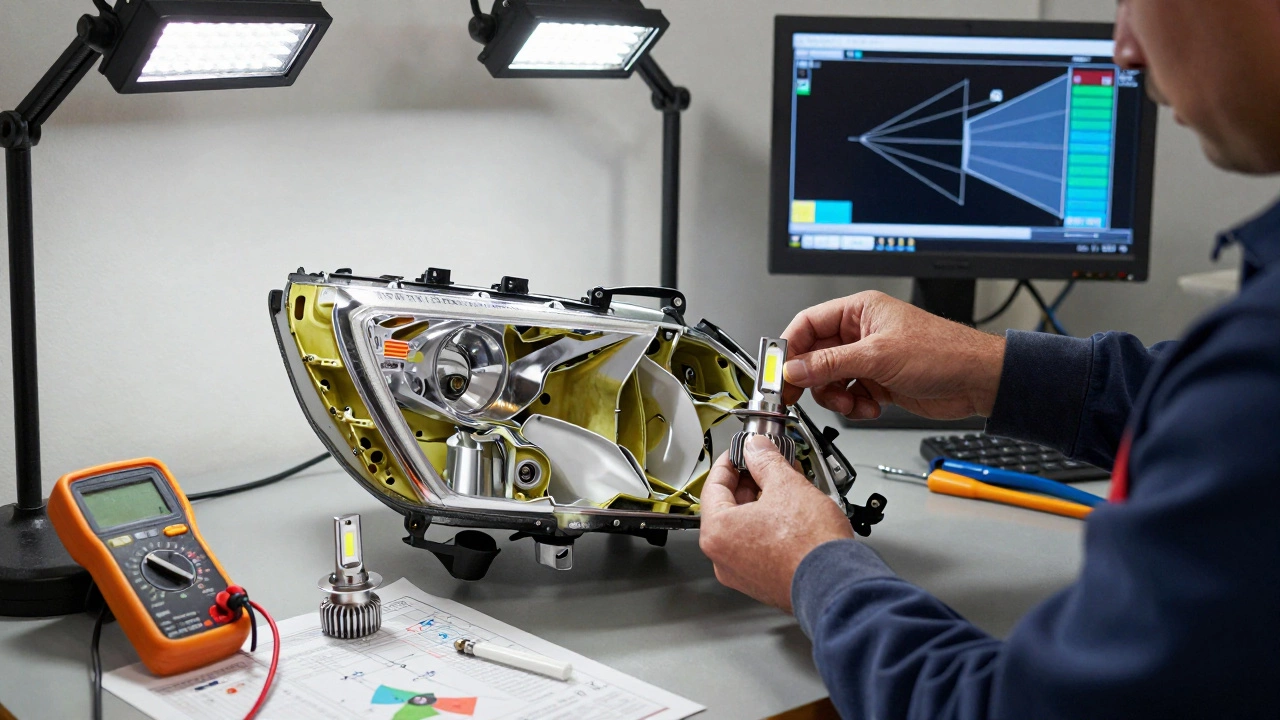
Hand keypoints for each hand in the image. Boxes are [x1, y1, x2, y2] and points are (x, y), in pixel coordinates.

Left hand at [699, 436, 854, 611]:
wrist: (838, 585)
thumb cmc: (811, 546)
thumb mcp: (787, 485)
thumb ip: (766, 461)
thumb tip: (757, 448)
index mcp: (717, 532)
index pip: (713, 486)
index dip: (729, 462)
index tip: (741, 452)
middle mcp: (722, 558)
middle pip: (727, 508)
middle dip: (749, 482)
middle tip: (765, 464)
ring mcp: (741, 574)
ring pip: (744, 528)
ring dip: (761, 503)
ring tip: (784, 485)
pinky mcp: (762, 583)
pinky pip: (757, 546)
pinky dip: (768, 527)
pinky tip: (790, 512)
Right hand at [782, 291, 1005, 420]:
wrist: (977, 381)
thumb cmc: (943, 352)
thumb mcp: (878, 356)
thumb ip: (830, 363)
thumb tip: (795, 368)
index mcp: (858, 311)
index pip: (808, 324)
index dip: (789, 347)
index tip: (778, 371)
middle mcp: (860, 332)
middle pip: (814, 355)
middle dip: (811, 378)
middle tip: (797, 396)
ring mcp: (868, 358)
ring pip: (829, 380)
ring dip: (835, 396)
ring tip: (852, 402)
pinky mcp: (878, 381)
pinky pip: (849, 394)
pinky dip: (855, 405)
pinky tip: (871, 405)